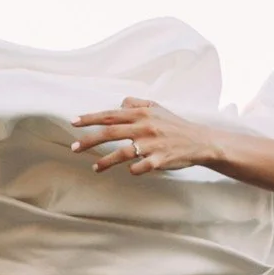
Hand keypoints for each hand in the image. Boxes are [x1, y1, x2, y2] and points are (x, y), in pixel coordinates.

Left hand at [72, 97, 218, 173]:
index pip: (110, 115)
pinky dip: (133, 169)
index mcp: (142, 114)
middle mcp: (144, 127)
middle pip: (110, 133)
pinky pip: (140, 167)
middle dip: (89, 140)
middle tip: (73, 147)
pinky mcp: (159, 159)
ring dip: (105, 161)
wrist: (200, 141)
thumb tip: (120, 103)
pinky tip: (129, 171)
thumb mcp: (157, 108)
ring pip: (122, 153)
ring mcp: (152, 144)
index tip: (74, 122)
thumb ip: (137, 104)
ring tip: (95, 168)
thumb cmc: (175, 125)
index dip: (90, 118)